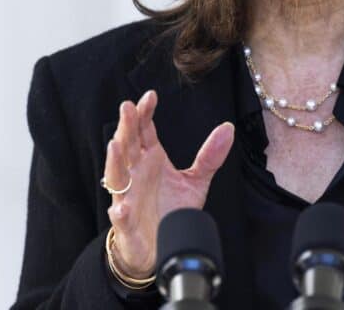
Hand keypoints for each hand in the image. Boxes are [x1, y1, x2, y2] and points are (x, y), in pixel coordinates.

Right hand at [102, 90, 234, 276]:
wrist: (159, 246)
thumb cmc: (171, 209)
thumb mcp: (195, 180)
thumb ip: (210, 156)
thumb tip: (229, 128)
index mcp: (150, 160)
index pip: (144, 131)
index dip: (145, 113)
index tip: (151, 96)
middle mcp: (136, 174)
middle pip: (128, 146)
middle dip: (126, 127)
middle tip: (127, 107)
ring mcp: (128, 197)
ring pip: (117, 176)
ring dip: (114, 161)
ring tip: (115, 144)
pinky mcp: (127, 224)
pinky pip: (121, 217)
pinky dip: (119, 213)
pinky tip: (120, 208)